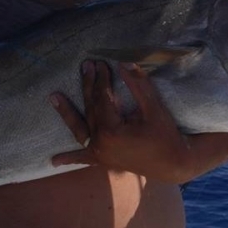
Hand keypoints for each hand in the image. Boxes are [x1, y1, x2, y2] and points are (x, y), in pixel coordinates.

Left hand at [50, 60, 191, 183]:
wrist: (175, 164)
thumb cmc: (166, 135)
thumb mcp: (153, 108)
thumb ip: (138, 85)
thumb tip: (123, 63)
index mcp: (111, 130)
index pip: (102, 98)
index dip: (101, 79)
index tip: (101, 63)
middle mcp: (100, 143)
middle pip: (91, 109)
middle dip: (88, 85)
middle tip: (85, 65)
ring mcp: (100, 154)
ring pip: (80, 129)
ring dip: (66, 113)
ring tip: (53, 97)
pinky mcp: (104, 161)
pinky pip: (83, 159)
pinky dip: (69, 159)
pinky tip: (53, 161)